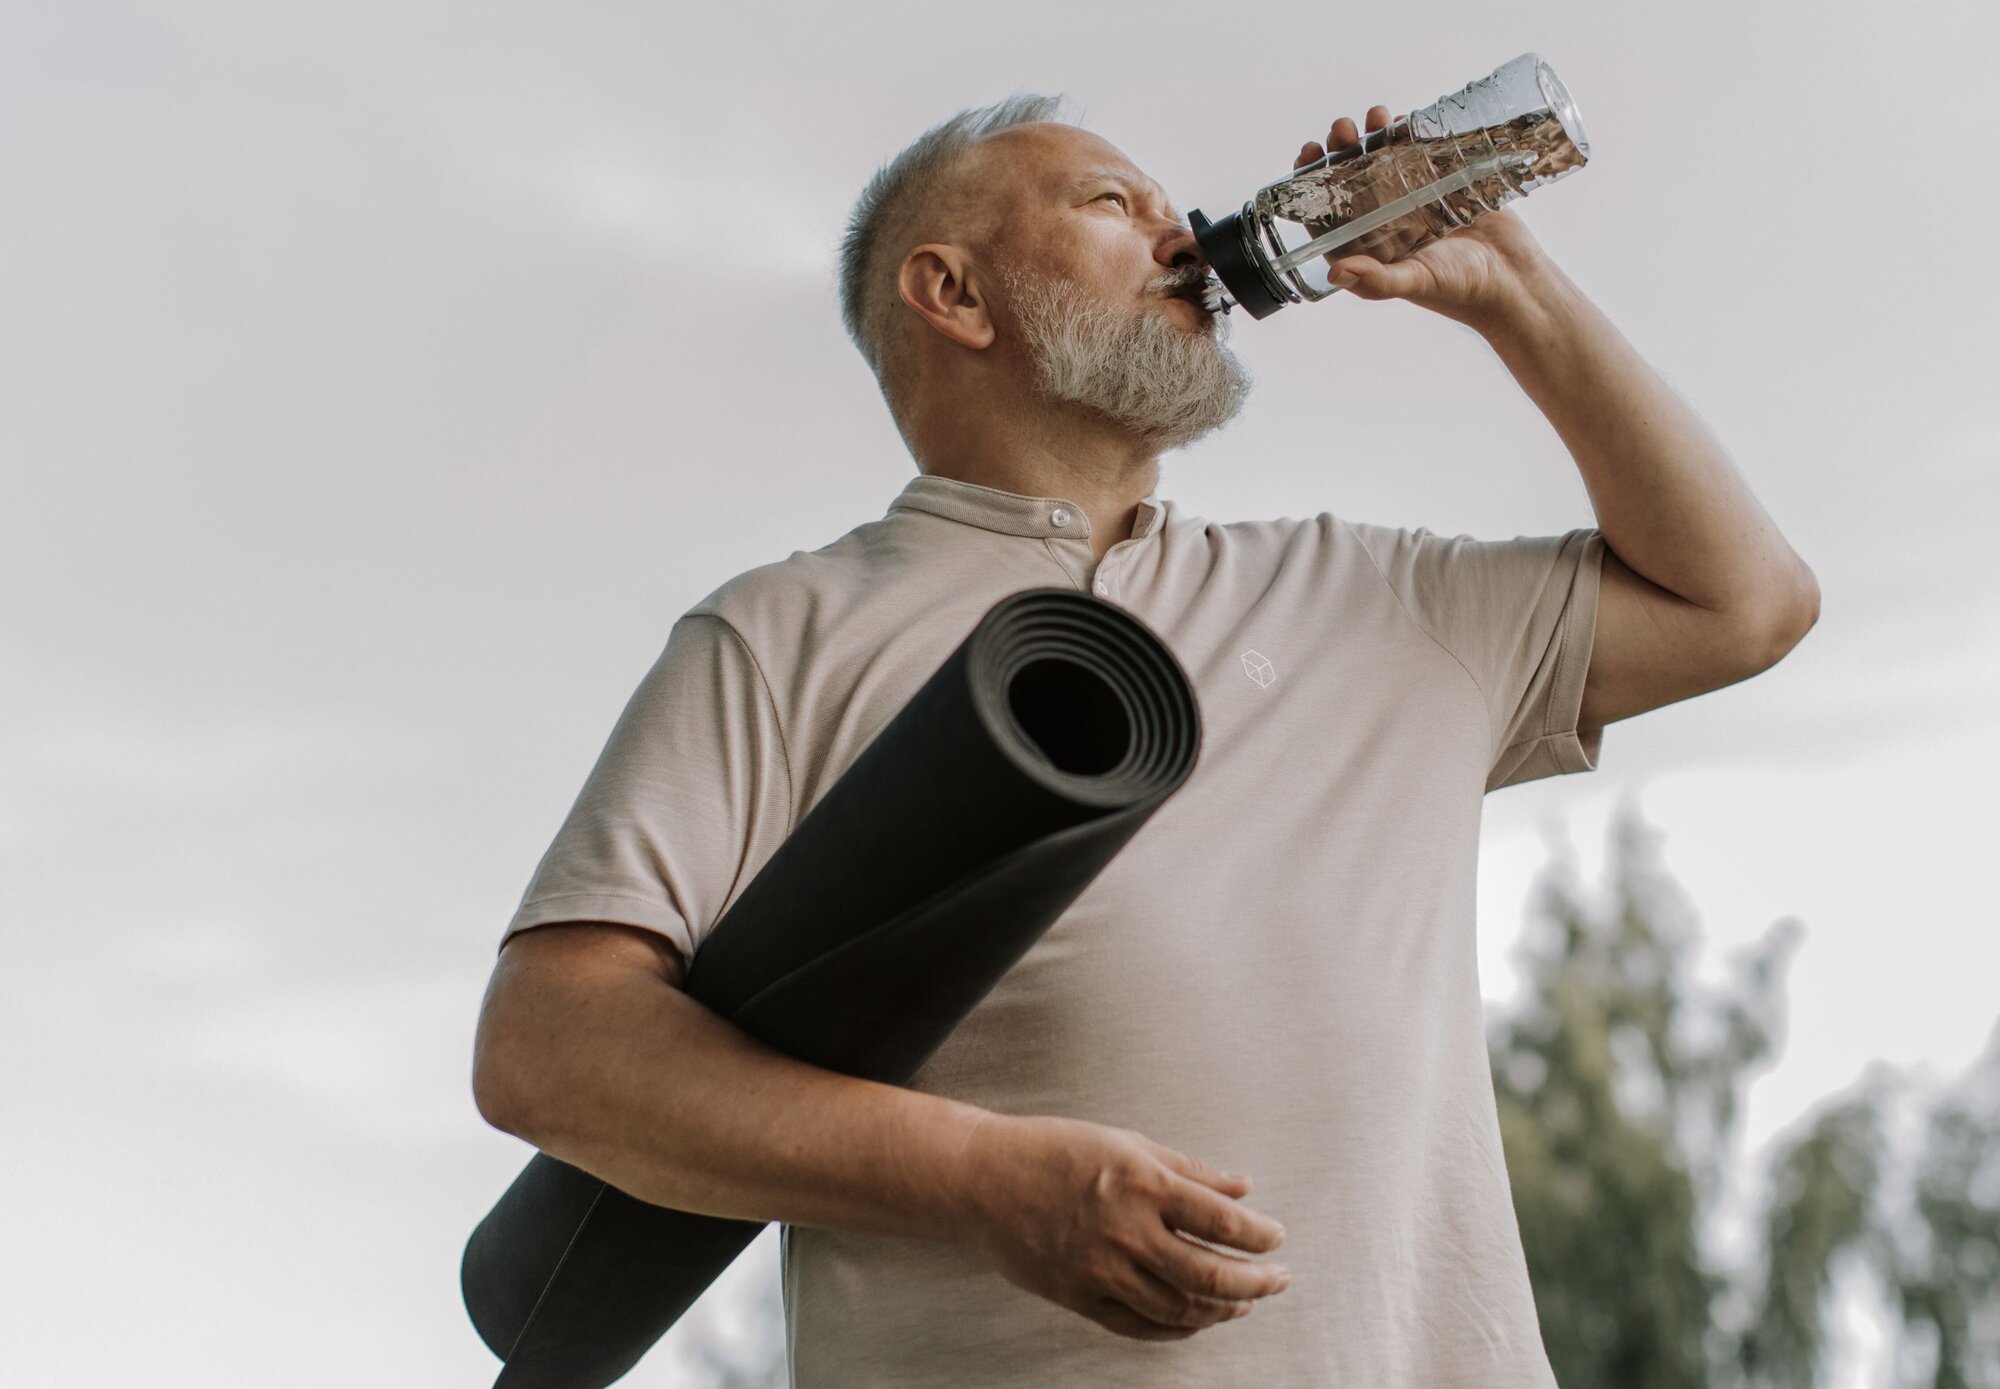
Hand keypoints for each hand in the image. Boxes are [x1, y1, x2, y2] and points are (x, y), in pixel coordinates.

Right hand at [951, 1113, 1291, 1340]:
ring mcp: (1103, 1270)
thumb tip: (1242, 1187)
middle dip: (1255, 1282)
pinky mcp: (1080, 1297)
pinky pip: (1139, 1326)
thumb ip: (1189, 1169)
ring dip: (1220, 1310)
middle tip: (1277, 1280)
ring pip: (1179, 1309)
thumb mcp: (1127, 1142)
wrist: (984, 1179)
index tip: (1277, 1239)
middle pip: (1210, 1275)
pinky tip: (1193, 1320)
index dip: (1260, 1237)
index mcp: (1145, 1184)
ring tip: (1240, 1302)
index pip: (1224, 1223)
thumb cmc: (1054, 1150)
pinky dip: (1175, 1328)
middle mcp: (1128, 1232)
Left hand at [1294, 105, 1553, 328]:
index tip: (1309, 154)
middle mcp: (1385, 224)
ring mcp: (1413, 201)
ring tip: (1377, 116)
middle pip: (1352, 181)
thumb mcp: (1417, 283)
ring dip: (1374, 137)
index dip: (1312, 185)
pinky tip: (1404, 119)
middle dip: (1343, 151)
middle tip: (1343, 128)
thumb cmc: (1462, 289)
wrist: (1515, 278)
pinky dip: (1410, 135)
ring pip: (1383, 162)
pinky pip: (1419, 154)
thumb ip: (1377, 281)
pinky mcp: (1442, 184)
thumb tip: (1335, 274)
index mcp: (1368, 248)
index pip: (1328, 213)